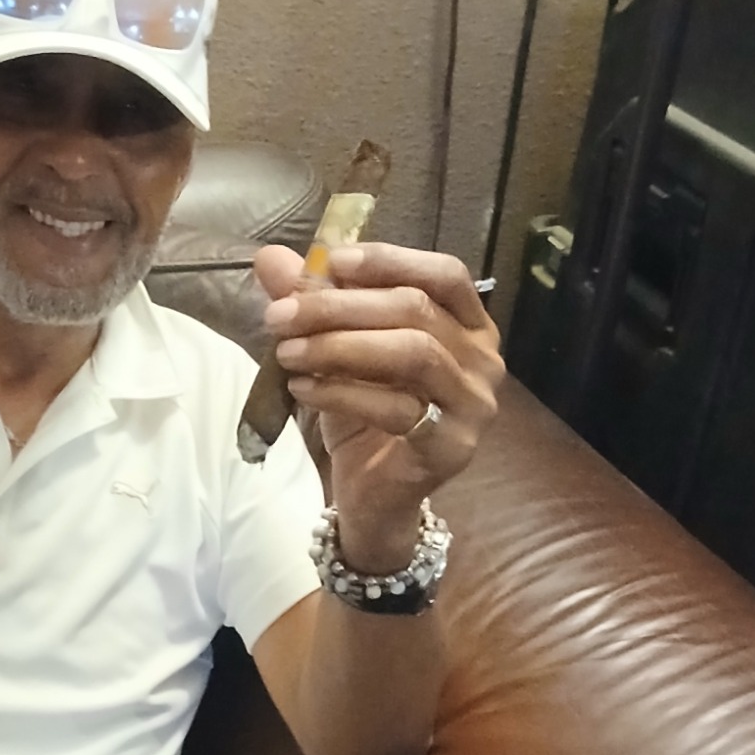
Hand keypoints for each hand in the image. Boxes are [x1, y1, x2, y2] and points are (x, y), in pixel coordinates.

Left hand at [255, 241, 503, 565]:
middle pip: (417, 310)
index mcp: (467, 324)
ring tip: (288, 352)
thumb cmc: (365, 413)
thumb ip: (314, 303)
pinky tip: (303, 389)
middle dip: (340, 306)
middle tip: (280, 314)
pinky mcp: (454, 447)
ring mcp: (475, 405)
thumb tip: (270, 260)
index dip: (390, 261)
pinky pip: (397, 409)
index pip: (444, 274)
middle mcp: (483, 359)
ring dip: (341, 346)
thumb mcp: (336, 351)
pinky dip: (343, 394)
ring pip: (412, 354)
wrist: (375, 494)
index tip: (331, 260)